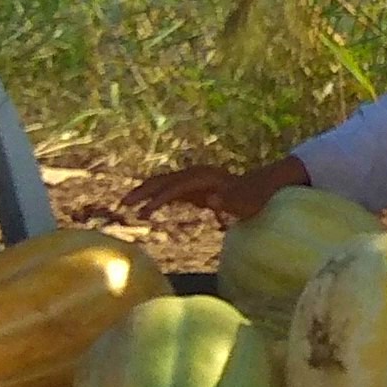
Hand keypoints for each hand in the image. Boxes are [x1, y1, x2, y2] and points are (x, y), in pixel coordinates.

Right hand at [123, 155, 305, 224]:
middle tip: (123, 203)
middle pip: (164, 180)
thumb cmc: (255, 198)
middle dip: (143, 191)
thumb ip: (229, 201)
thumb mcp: (246, 202)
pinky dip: (157, 198)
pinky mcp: (195, 188)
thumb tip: (211, 199)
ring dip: (145, 192)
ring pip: (164, 183)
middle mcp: (197, 175)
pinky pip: (171, 191)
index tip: (144, 212)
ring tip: (126, 205)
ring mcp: (195, 180)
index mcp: (206, 178)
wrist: (264, 187)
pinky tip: (146, 209)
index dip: (159, 198)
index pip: (177, 187)